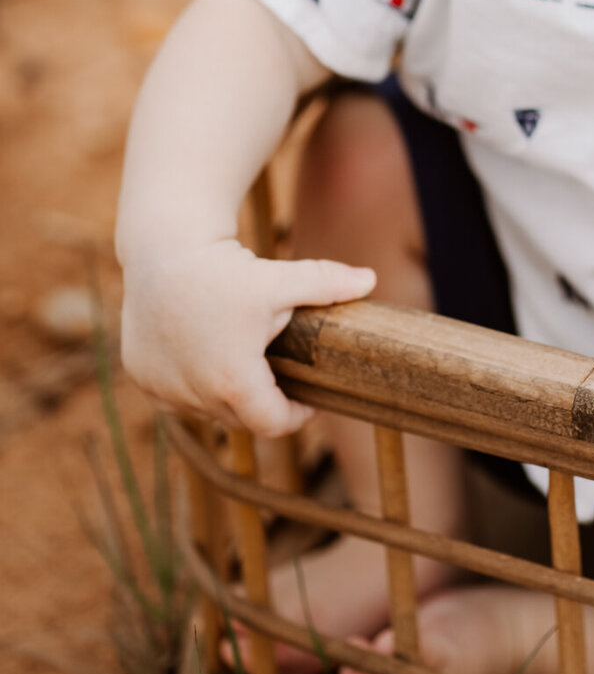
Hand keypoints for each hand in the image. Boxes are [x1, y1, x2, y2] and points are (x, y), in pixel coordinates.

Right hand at [120, 240, 375, 435]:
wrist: (161, 250)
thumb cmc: (224, 268)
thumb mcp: (279, 279)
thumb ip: (327, 284)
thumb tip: (371, 279)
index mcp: (233, 381)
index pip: (272, 424)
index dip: (295, 416)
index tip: (308, 401)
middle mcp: (193, 395)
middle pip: (241, 418)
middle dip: (262, 400)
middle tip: (278, 372)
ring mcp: (162, 389)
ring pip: (207, 408)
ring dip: (227, 393)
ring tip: (239, 355)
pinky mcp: (142, 377)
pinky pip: (177, 395)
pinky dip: (194, 383)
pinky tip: (204, 353)